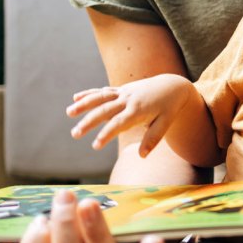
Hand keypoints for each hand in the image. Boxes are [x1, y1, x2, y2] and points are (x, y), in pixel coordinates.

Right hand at [67, 74, 194, 156]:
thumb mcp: (166, 123)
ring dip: (84, 104)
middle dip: (89, 122)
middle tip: (75, 134)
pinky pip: (104, 91)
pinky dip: (90, 93)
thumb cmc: (169, 107)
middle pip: (105, 111)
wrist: (173, 86)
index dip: (106, 134)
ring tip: (69, 112)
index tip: (95, 145)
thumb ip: (153, 138)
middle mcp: (128, 100)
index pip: (118, 123)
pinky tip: (75, 97)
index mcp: (138, 110)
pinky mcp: (121, 90)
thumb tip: (142, 156)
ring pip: (101, 97)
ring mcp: (123, 93)